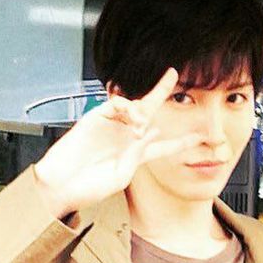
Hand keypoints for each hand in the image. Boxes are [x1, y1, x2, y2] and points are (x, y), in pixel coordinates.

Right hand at [34, 68, 201, 218]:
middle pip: (149, 112)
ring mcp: (110, 127)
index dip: (181, 141)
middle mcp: (124, 138)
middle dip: (161, 92)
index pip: (163, 146)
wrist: (62, 184)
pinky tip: (129, 118)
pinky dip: (126, 106)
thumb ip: (138, 155)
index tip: (200, 136)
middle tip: (173, 75)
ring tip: (138, 125)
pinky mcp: (95, 118)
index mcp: (134, 156)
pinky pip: (115, 103)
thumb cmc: (89, 187)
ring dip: (142, 110)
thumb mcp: (122, 176)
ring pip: (133, 106)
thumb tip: (149, 131)